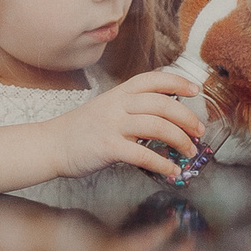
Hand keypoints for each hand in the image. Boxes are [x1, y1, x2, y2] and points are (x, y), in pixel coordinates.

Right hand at [39, 70, 205, 179]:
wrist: (51, 144)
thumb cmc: (82, 130)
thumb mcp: (107, 108)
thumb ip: (132, 108)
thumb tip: (165, 116)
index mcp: (119, 93)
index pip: (153, 79)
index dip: (177, 81)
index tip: (195, 90)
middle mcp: (118, 105)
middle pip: (163, 105)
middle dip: (187, 118)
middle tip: (199, 131)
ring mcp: (112, 125)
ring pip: (157, 127)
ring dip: (180, 141)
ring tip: (189, 152)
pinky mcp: (108, 147)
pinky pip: (143, 155)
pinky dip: (163, 164)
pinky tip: (172, 171)